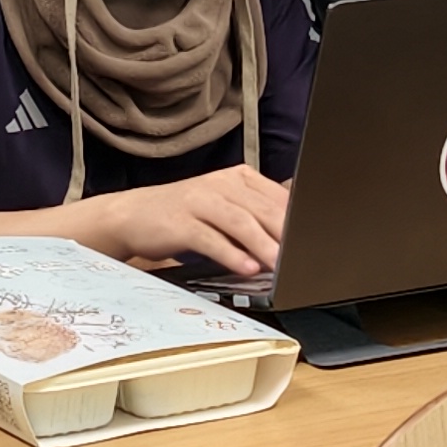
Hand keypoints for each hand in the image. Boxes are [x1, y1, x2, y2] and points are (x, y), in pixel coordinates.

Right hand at [77, 167, 290, 273]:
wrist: (132, 215)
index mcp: (236, 178)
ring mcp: (199, 202)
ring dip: (263, 245)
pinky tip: (247, 269)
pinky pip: (211, 239)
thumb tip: (291, 236)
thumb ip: (253, 216)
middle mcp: (219, 184)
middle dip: (286, 234)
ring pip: (240, 222)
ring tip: (280, 265)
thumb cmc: (183, 215)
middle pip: (262, 209)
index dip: (297, 219)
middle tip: (305, 256)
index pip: (276, 197)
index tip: (315, 240)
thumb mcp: (221, 207)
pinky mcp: (181, 223)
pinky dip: (232, 255)